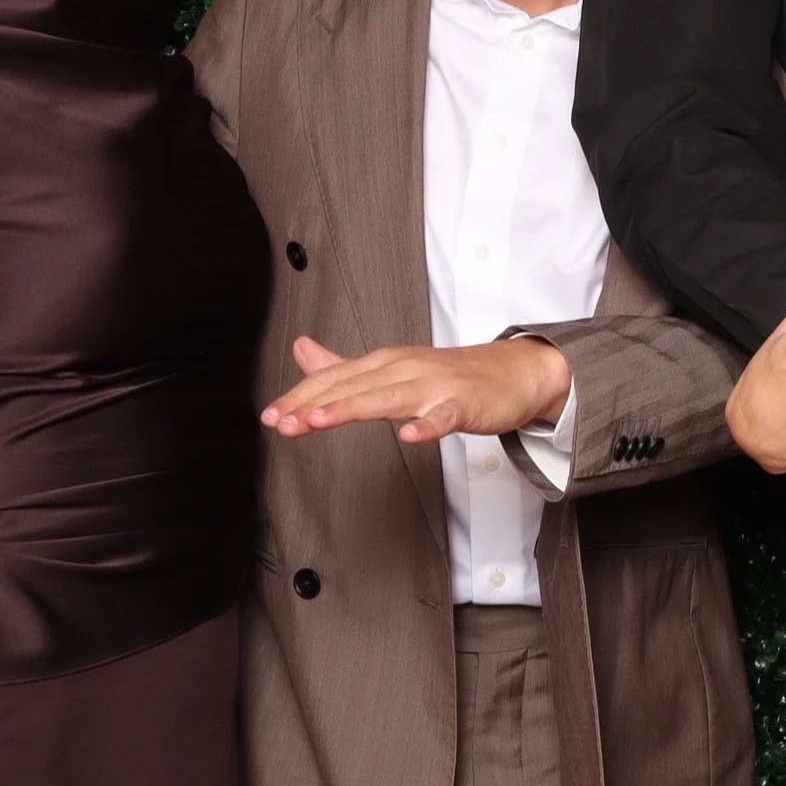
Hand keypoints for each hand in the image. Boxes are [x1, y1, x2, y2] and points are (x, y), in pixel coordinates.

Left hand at [262, 335, 572, 445]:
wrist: (515, 372)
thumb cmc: (452, 375)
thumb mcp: (392, 367)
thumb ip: (344, 365)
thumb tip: (302, 350)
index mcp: (386, 363)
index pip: (335, 379)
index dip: (301, 397)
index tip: (270, 417)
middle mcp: (405, 369)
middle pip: (354, 386)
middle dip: (314, 403)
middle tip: (281, 423)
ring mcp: (435, 386)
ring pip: (388, 397)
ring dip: (352, 407)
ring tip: (320, 421)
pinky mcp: (463, 404)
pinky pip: (443, 416)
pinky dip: (426, 425)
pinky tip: (409, 435)